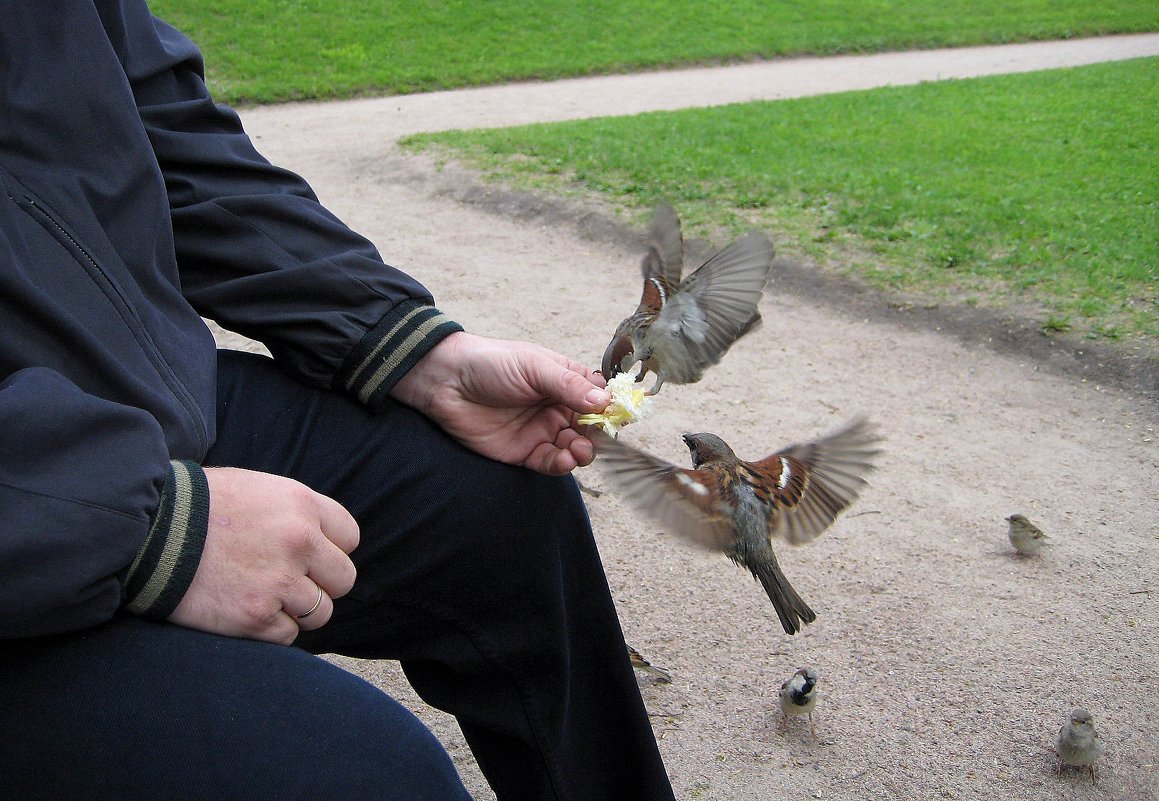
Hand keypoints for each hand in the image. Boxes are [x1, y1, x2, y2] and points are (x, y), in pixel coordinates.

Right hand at [168, 467, 359, 644]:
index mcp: (302, 504)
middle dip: (320, 584)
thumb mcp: (255, 489)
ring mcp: (280, 581)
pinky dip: (269, 630)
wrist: (145, 532)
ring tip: (262, 596)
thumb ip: (293, 513)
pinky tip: (244, 611)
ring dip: (296, 610)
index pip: (349, 537)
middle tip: (288, 582)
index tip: (309, 556)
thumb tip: (319, 540)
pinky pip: (287, 635)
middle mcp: (300, 541)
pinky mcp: (255, 616)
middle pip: (343, 579)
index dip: (329, 549)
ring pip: (320, 612)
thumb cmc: (196, 507)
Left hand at [391, 332, 610, 475]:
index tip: (620, 416)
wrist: (445, 382)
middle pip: (590, 427)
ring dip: (583, 452)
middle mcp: (556, 407)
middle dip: (598, 435)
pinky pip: (551, 463)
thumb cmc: (490, 363)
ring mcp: (541, 430)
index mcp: (564, 381)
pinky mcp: (523, 452)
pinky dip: (562, 464)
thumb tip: (605, 402)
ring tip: (579, 450)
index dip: (611, 407)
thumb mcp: (534, 367)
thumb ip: (569, 385)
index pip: (598, 397)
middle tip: (597, 438)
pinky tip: (565, 459)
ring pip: (574, 448)